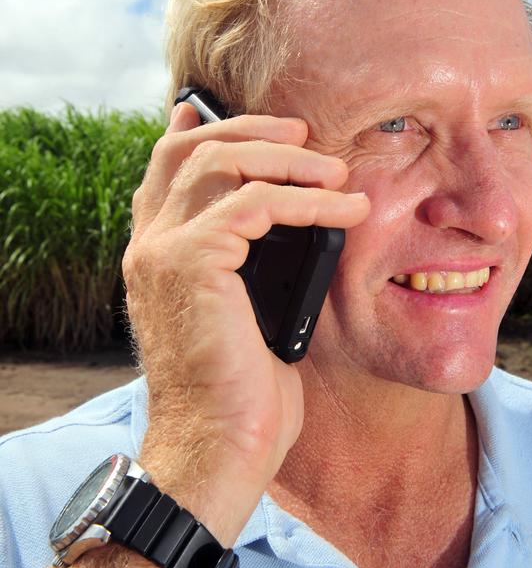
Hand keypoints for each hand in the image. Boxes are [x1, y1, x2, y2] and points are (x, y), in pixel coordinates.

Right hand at [122, 102, 369, 538]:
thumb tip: (300, 231)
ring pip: (219, 163)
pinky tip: (345, 207)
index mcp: (157, 255)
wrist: (221, 447)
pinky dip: (307, 198)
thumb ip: (254, 266)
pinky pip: (256, 203)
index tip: (251, 120)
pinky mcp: (191, 263)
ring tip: (336, 169)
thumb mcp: (247, 315)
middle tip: (304, 133)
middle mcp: (149, 246)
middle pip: (188, 150)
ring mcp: (162, 251)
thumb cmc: (242, 393)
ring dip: (286, 157)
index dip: (204, 134)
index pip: (168, 171)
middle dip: (252, 130)